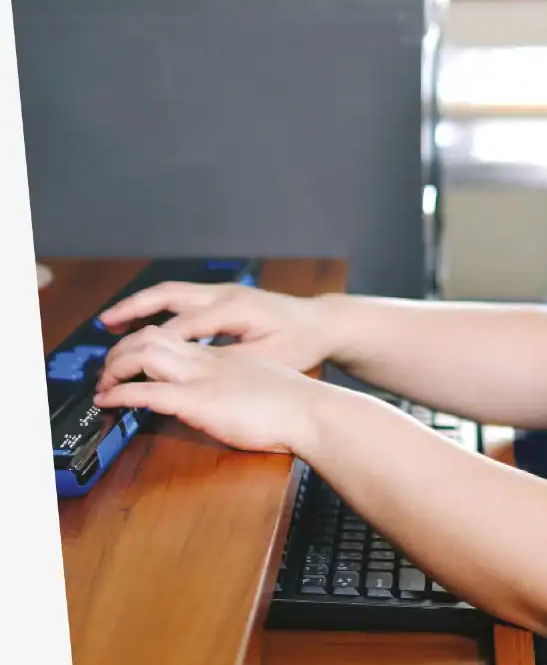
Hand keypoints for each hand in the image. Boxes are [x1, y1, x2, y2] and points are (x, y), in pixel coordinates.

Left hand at [93, 325, 320, 452]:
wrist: (312, 411)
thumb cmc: (296, 404)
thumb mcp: (263, 383)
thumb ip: (240, 383)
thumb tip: (227, 396)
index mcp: (224, 356)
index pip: (175, 335)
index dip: (145, 342)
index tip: (131, 357)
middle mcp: (209, 359)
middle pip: (153, 336)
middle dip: (121, 350)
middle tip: (108, 370)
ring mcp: (203, 377)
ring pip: (145, 353)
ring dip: (115, 367)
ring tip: (104, 384)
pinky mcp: (199, 401)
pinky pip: (148, 391)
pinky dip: (121, 394)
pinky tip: (109, 401)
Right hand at [99, 281, 332, 371]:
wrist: (323, 323)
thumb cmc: (301, 343)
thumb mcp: (271, 358)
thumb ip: (233, 363)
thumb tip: (196, 372)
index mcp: (234, 310)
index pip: (182, 327)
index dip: (151, 346)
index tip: (127, 364)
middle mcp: (225, 295)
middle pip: (169, 295)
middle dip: (134, 308)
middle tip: (105, 324)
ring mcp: (225, 292)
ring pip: (173, 292)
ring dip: (142, 304)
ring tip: (113, 320)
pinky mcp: (226, 297)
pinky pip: (184, 297)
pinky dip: (159, 306)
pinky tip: (146, 322)